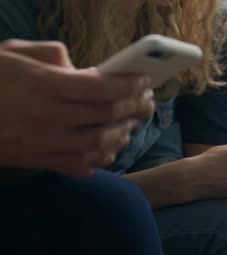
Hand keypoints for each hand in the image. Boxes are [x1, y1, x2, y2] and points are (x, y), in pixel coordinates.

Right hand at [0, 39, 154, 176]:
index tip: (144, 81)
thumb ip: (50, 54)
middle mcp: (45, 116)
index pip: (99, 87)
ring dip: (122, 134)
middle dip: (134, 108)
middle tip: (148, 102)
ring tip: (131, 124)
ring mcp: (42, 143)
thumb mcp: (11, 53)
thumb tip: (80, 67)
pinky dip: (100, 159)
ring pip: (97, 144)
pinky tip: (110, 149)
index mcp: (41, 84)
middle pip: (104, 116)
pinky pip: (78, 165)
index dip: (128, 85)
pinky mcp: (36, 161)